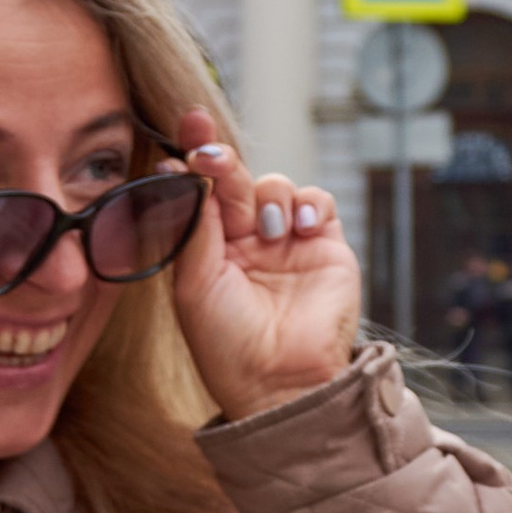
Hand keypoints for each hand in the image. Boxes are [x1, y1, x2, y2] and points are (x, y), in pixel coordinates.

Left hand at [166, 106, 360, 421]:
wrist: (280, 384)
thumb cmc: (226, 344)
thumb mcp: (194, 282)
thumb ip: (194, 225)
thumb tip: (185, 171)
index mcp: (209, 248)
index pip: (202, 192)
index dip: (195, 157)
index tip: (187, 128)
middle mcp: (247, 241)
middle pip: (236, 181)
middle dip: (224, 162)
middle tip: (212, 156)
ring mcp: (287, 242)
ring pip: (276, 186)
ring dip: (268, 196)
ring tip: (267, 232)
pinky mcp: (326, 247)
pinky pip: (318, 202)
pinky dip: (309, 204)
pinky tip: (299, 226)